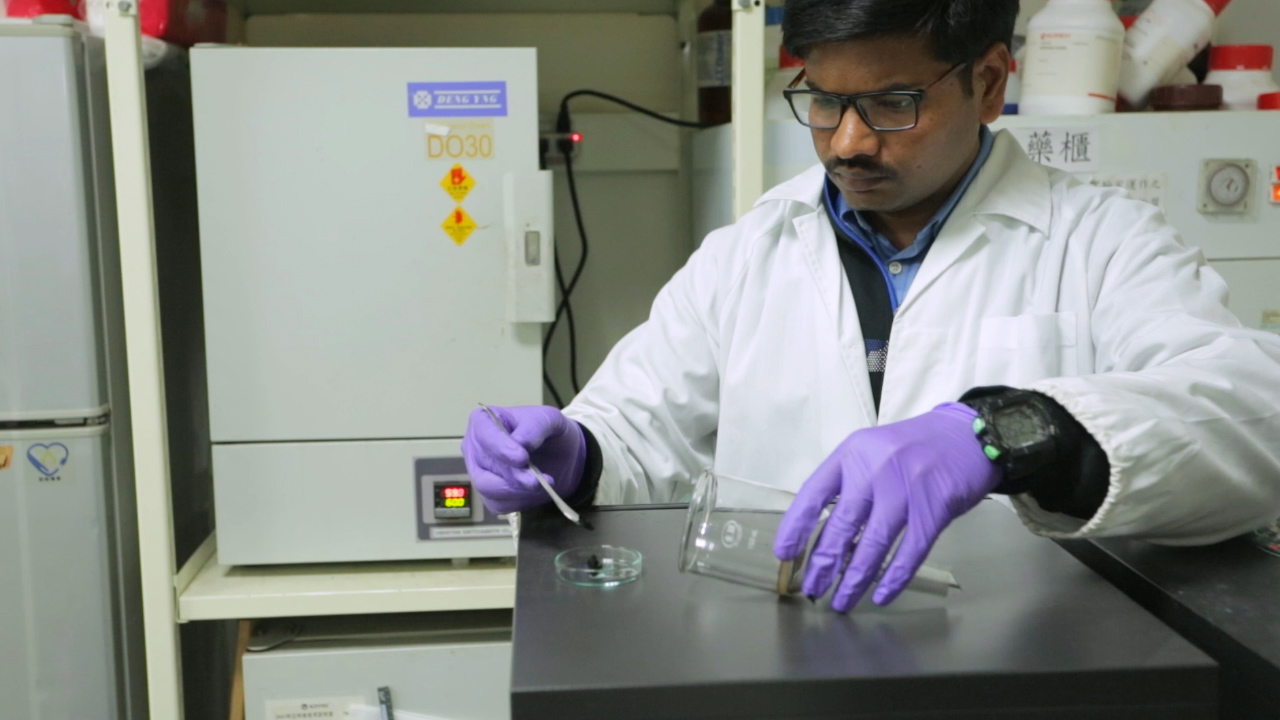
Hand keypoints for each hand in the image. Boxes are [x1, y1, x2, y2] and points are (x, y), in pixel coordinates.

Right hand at [461, 405, 586, 514]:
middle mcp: (475, 447)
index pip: (483, 435)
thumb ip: (535, 426)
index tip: (522, 458)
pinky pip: (498, 504)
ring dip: (517, 490)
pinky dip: (519, 501)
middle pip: (484, 465)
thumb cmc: (547, 432)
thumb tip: (521, 442)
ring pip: (488, 488)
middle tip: (537, 480)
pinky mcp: (488, 494)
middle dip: (513, 475)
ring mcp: (479, 472)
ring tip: (541, 484)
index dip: (501, 448)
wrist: (559, 455)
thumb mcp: (548, 418)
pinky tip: (535, 492)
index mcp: (483, 420)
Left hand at [774, 403, 1000, 610]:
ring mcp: (905, 490)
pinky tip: (880, 596)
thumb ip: (848, 484)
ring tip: (841, 601)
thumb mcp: (871, 452)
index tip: (785, 553)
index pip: (814, 493)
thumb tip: (823, 535)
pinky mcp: (934, 510)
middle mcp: (875, 470)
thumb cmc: (912, 448)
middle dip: (824, 563)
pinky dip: (893, 578)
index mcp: (852, 454)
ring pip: (872, 545)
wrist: (966, 436)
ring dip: (854, 579)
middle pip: (841, 525)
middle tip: (813, 588)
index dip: (795, 526)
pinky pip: (909, 553)